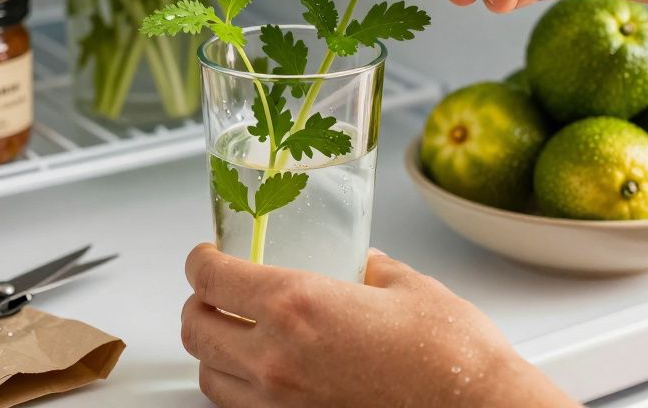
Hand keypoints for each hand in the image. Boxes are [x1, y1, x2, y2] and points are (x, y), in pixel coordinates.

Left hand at [181, 243, 576, 407]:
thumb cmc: (452, 356)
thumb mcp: (406, 285)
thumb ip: (369, 268)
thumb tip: (358, 264)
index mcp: (298, 305)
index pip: (211, 277)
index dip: (201, 259)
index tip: (208, 254)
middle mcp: (277, 357)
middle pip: (196, 327)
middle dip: (199, 302)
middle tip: (217, 289)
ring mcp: (282, 402)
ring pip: (208, 374)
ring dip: (213, 347)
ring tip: (234, 330)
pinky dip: (236, 385)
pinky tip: (262, 370)